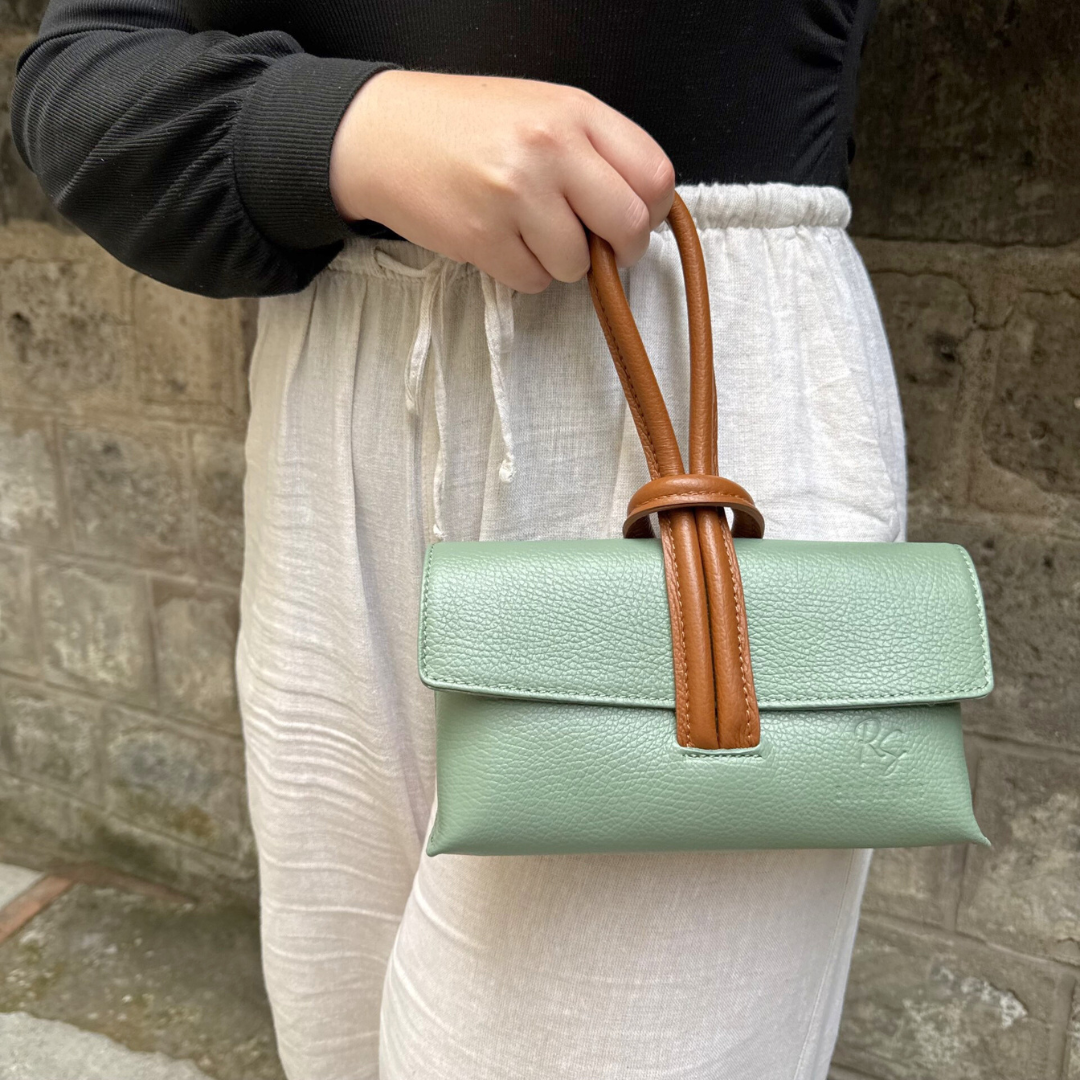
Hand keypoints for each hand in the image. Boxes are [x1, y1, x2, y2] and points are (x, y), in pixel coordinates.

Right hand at [329, 70, 674, 292]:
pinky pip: (534, 281)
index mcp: (574, 111)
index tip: (635, 219)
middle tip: (599, 245)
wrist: (383, 135)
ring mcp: (516, 195)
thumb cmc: (465, 125)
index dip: (653, 209)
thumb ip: (596, 150)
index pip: (655, 175)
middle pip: (630, 225)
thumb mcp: (542, 110)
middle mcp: (550, 148)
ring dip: (562, 262)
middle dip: (620, 249)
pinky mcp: (484, 238)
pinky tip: (500, 240)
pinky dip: (524, 272)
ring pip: (578, 264)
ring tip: (529, 231)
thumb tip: (641, 211)